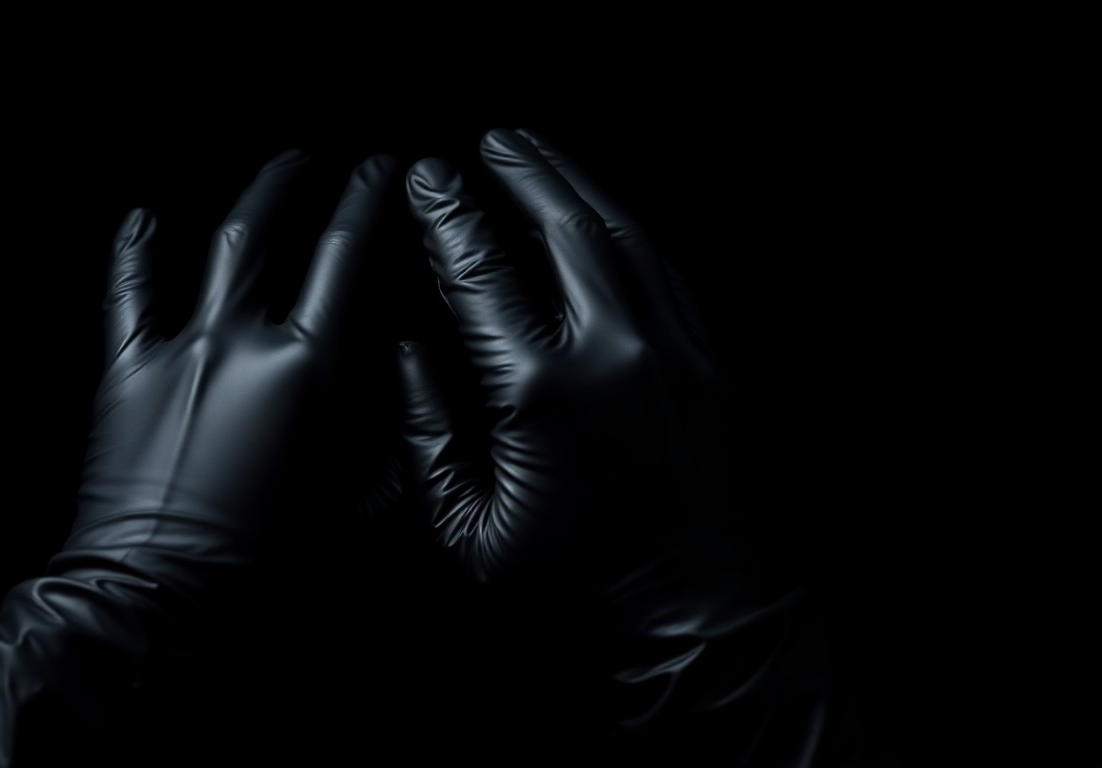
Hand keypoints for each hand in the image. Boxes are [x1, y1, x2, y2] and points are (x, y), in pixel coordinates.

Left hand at [0, 151, 397, 766]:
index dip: (369, 203)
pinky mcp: (125, 372)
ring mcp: (177, 349)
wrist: (158, 603)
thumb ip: (387, 431)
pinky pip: (127, 292)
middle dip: (307, 185)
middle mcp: (242, 341)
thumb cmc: (268, 569)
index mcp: (309, 370)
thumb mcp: (359, 503)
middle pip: (278, 234)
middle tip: (326, 161)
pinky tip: (142, 217)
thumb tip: (398, 373)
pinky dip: (133, 250)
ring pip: (216, 248)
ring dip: (250, 202)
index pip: (349, 258)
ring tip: (273, 174)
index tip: (382, 172)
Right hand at [398, 129, 718, 581]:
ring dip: (574, 184)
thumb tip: (404, 348)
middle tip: (488, 140)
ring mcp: (672, 349)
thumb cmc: (574, 581)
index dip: (446, 216)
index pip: (481, 273)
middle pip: (560, 228)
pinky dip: (625, 228)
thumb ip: (427, 431)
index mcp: (542, 393)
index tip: (424, 179)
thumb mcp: (467, 528)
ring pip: (621, 235)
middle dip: (518, 173)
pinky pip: (664, 268)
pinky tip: (600, 211)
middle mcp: (613, 352)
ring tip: (537, 151)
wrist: (697, 607)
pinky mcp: (708, 359)